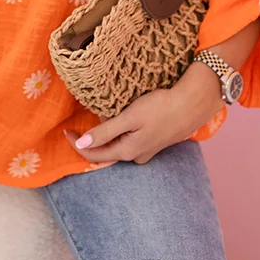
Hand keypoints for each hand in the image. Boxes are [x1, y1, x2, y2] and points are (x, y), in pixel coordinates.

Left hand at [63, 71, 221, 165]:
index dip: (77, 144)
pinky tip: (121, 124)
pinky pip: (131, 142)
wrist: (194, 104)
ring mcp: (148, 150)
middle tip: (77, 127)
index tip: (66, 130)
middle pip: (106, 153)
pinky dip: (121, 135)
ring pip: (120, 148)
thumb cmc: (160, 108)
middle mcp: (137, 156)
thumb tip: (81, 144)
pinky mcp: (156, 141)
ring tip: (95, 123)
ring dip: (106, 139)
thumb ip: (105, 132)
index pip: (94, 154)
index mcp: (127, 151)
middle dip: (90, 143)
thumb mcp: (129, 118)